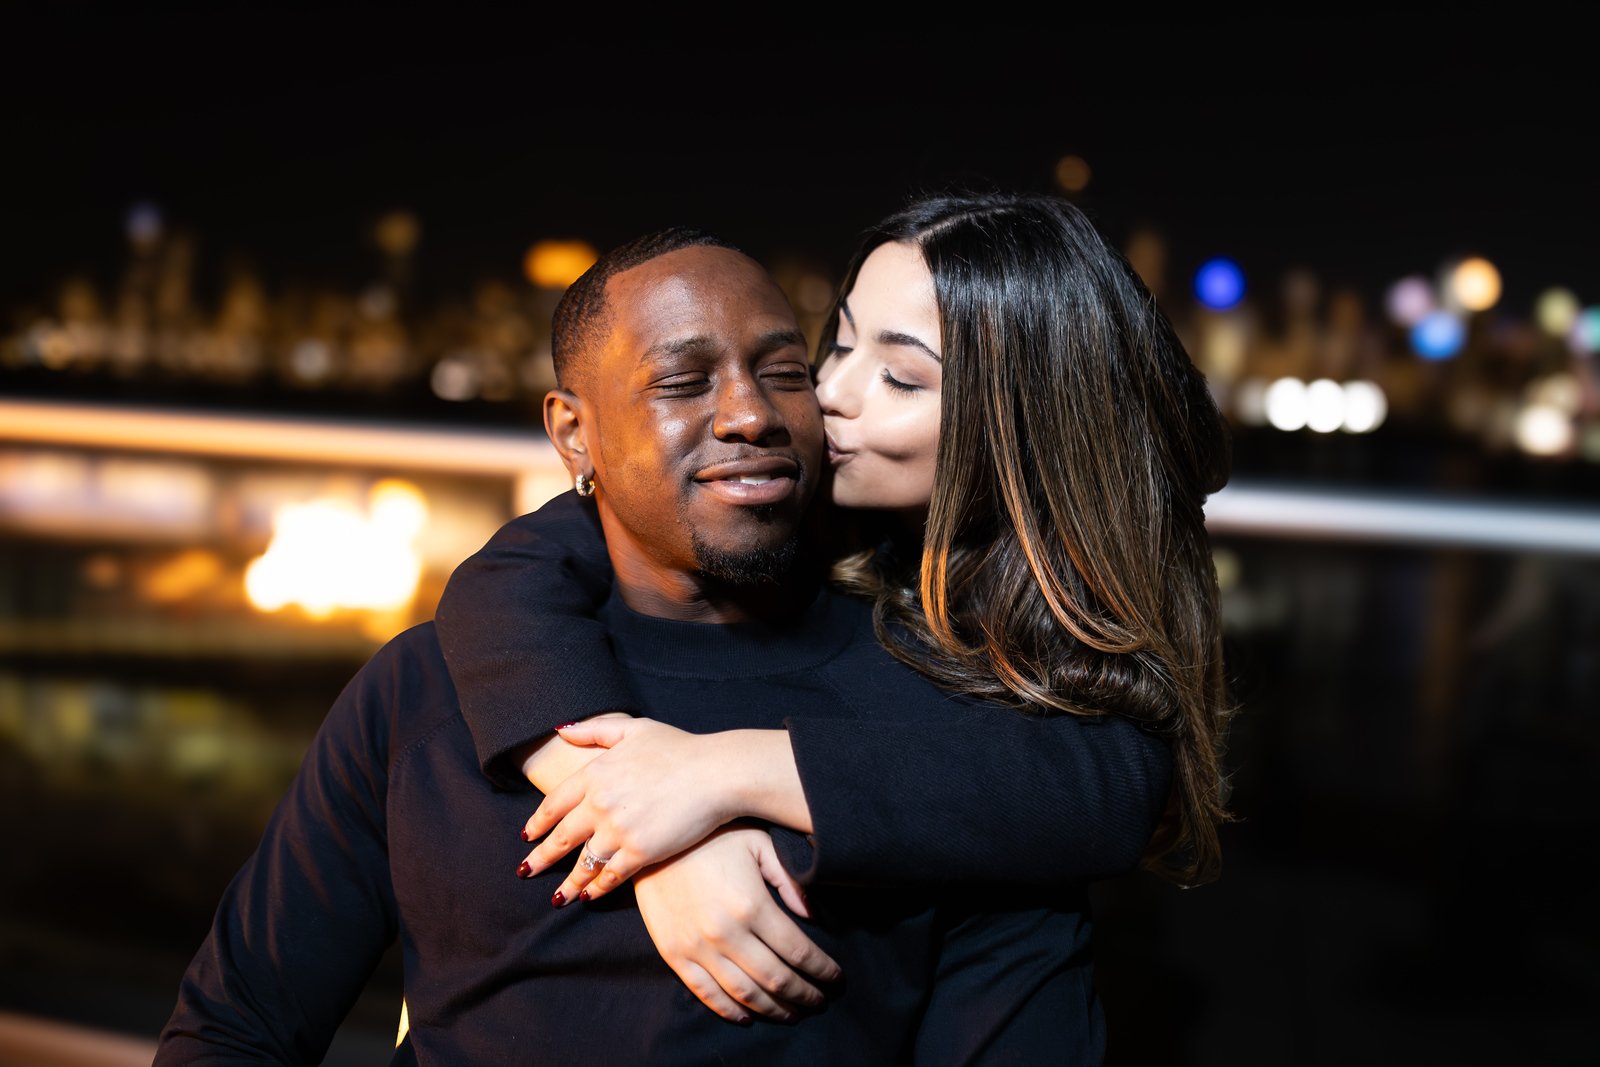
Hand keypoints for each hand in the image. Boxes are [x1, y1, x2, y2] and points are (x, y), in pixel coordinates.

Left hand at [519, 718, 743, 902]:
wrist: (715, 773)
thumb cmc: (679, 748)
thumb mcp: (634, 728)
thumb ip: (594, 729)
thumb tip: (562, 729)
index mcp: (594, 774)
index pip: (553, 803)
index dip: (537, 822)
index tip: (527, 836)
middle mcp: (599, 804)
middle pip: (560, 838)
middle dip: (540, 858)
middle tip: (525, 871)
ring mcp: (618, 830)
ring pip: (583, 863)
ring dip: (567, 882)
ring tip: (557, 897)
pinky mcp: (641, 852)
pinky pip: (611, 876)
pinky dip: (597, 888)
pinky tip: (589, 896)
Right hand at [633, 825, 840, 1022]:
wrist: (653, 838)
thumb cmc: (712, 835)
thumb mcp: (758, 843)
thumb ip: (788, 879)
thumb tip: (811, 916)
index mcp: (752, 905)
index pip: (798, 951)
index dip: (822, 969)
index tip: (836, 978)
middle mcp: (726, 933)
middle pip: (776, 978)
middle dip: (804, 995)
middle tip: (821, 1001)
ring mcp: (697, 947)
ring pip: (745, 993)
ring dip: (773, 1009)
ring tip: (792, 1013)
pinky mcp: (674, 954)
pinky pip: (706, 993)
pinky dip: (730, 1011)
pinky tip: (748, 1016)